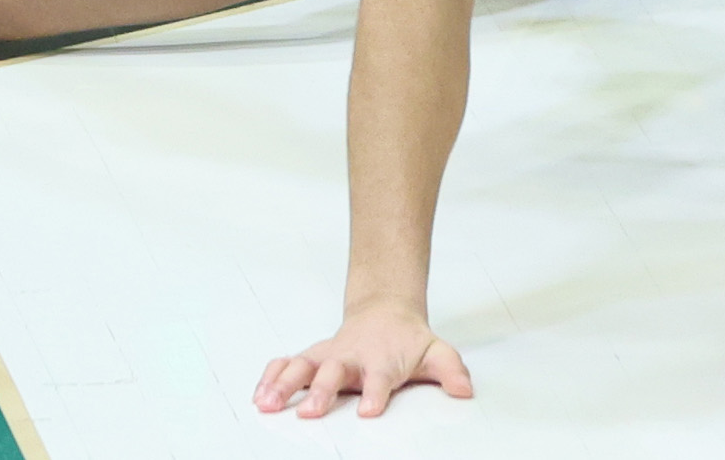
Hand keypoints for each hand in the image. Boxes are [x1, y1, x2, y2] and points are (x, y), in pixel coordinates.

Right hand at [255, 303, 472, 418]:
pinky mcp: (311, 356)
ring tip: (267, 405)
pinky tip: (259, 394)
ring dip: (284, 384)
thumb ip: (451, 371)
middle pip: (333, 373)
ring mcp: (327, 355)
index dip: (375, 393)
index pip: (379, 377)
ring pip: (302, 366)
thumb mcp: (436, 352)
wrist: (385, 313)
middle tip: (311, 412)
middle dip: (321, 391)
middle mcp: (350, 357)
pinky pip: (286, 363)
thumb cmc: (406, 341)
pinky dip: (271, 376)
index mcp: (381, 359)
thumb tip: (465, 389)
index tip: (369, 410)